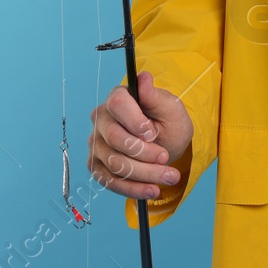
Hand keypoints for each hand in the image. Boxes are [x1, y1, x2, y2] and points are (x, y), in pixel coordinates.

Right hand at [88, 70, 195, 199]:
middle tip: (166, 158)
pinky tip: (151, 189)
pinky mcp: (97, 166)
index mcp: (118, 98)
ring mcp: (97, 144)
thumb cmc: (167, 121)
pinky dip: (133, 189)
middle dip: (144, 153)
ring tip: (169, 176)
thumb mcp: (170, 108)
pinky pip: (110, 182)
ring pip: (116, 163)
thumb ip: (155, 96)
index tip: (152, 133)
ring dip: (145, 173)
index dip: (134, 120)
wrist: (166, 142)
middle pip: (116, 139)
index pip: (117, 104)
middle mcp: (101, 120)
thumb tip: (144, 78)